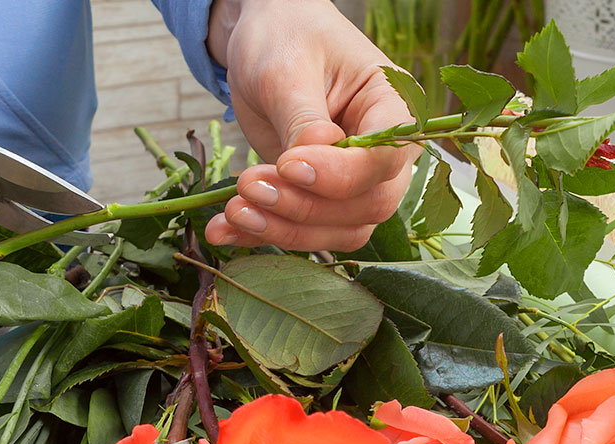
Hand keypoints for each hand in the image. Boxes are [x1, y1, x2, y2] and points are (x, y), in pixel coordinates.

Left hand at [204, 0, 418, 252]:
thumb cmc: (286, 37)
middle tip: (249, 187)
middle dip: (305, 208)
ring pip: (338, 231)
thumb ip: (302, 118)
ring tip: (232, 211)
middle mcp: (381, 155)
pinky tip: (222, 230)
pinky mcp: (317, 199)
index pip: (385, 159)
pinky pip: (301, 232)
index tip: (288, 165)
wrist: (264, 40)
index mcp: (392, 108)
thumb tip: (310, 159)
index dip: (340, 174)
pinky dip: (261, 236)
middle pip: (366, 206)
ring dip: (282, 230)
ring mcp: (352, 183)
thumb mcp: (288, 69)